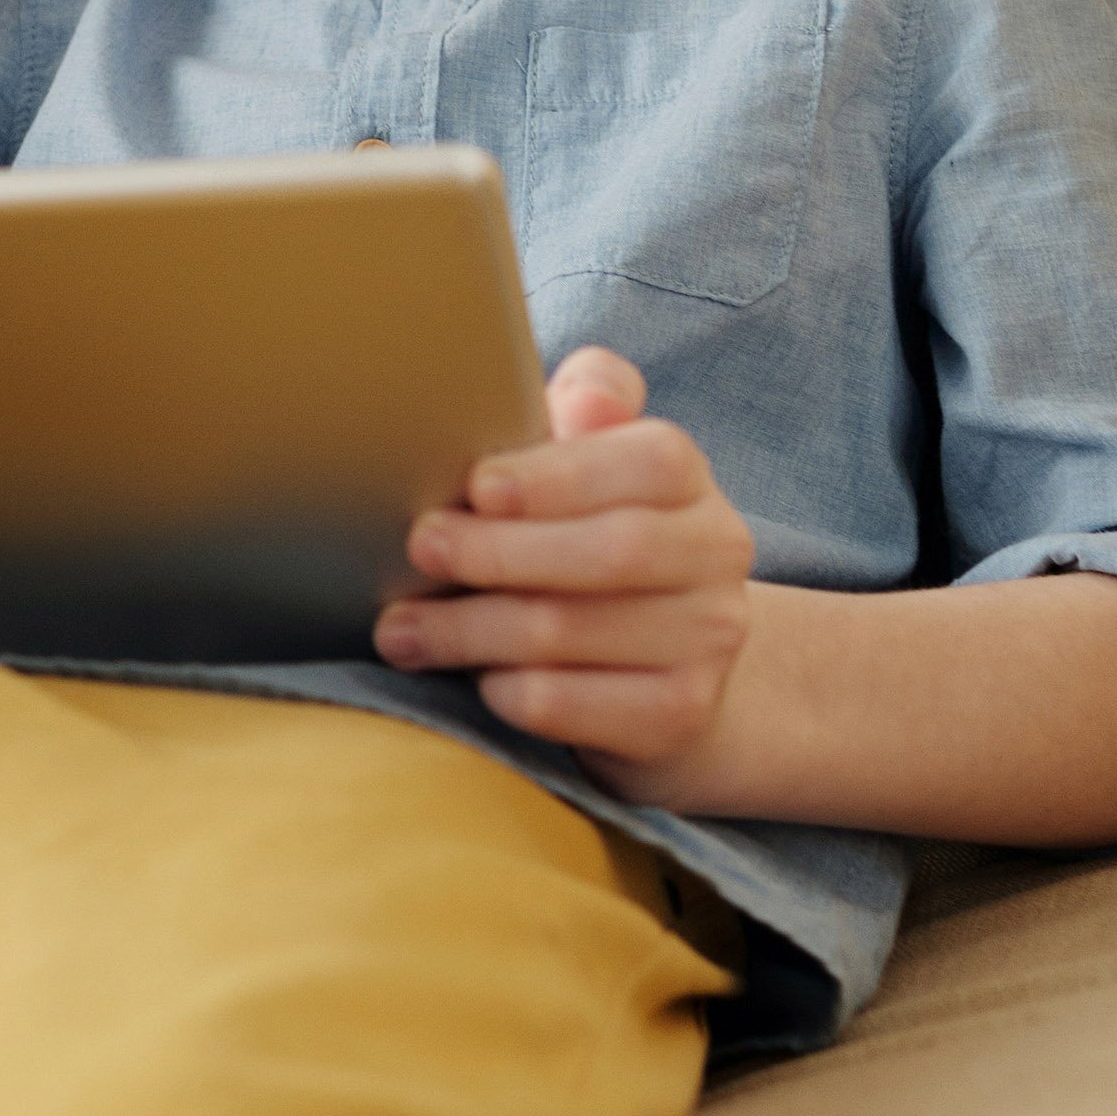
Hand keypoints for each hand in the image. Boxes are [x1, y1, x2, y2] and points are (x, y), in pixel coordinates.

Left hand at [374, 346, 755, 785]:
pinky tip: (470, 680)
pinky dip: (510, 692)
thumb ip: (584, 404)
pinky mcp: (680, 713)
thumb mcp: (581, 454)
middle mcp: (716, 551)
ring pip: (576, 632)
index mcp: (684, 474)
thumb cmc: (582, 526)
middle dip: (499, 551)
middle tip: (419, 547)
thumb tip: (583, 402)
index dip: (558, 476)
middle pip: (611, 552)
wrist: (657, 654)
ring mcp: (708, 639)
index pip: (644, 463)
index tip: (477, 487)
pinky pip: (576, 706)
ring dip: (474, 630)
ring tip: (400, 628)